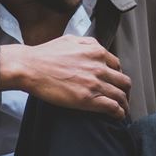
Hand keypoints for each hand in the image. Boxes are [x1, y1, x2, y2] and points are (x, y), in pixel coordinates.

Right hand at [0, 35, 130, 118]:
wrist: (31, 68)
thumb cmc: (45, 54)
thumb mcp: (70, 39)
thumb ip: (86, 42)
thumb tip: (94, 46)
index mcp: (96, 52)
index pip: (117, 66)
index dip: (118, 76)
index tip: (115, 83)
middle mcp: (99, 67)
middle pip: (123, 81)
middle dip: (125, 91)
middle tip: (123, 97)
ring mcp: (95, 83)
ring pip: (120, 95)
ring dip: (124, 104)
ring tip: (123, 110)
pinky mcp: (88, 99)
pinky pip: (112, 107)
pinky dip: (118, 113)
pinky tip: (118, 116)